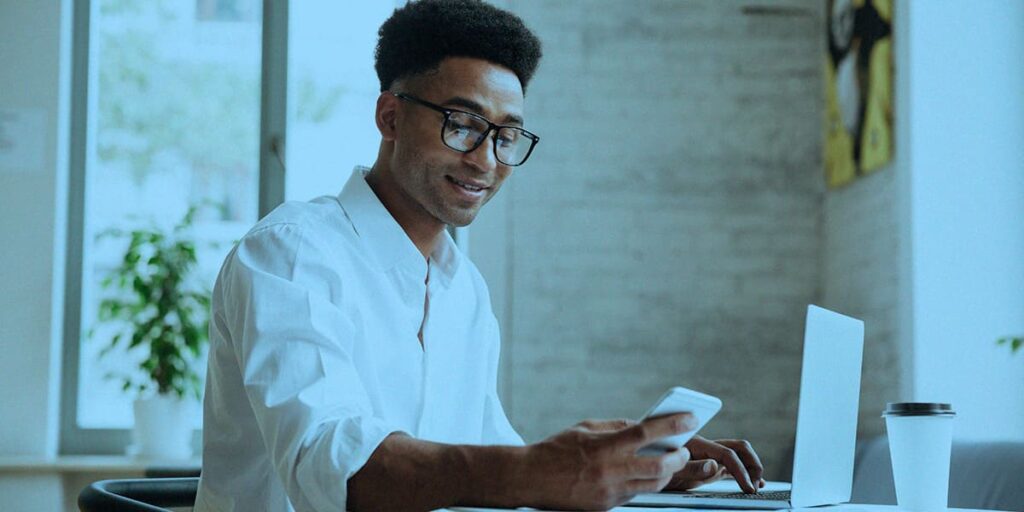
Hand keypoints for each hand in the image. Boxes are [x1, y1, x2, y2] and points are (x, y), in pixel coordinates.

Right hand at [521, 414, 695, 509]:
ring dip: (667, 473)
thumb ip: (616, 427)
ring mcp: (608, 492)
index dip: (672, 425)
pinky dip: (644, 483)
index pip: (646, 433)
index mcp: (603, 446)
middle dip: (678, 457)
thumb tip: (643, 425)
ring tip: (669, 462)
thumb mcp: (585, 428)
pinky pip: (635, 494)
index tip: (691, 419)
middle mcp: (609, 471)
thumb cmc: (556, 449)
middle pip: (658, 467)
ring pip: (652, 485)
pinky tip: (644, 474)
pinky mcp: (606, 506)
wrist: (531, 478)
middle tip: (682, 449)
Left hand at [665, 435, 764, 493]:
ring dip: (751, 466)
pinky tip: (753, 482)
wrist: (646, 460)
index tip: (748, 487)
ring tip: (758, 484)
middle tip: (755, 484)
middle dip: (752, 463)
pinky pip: (732, 465)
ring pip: (738, 454)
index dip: (741, 470)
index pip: (727, 454)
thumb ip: (691, 468)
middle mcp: (707, 446)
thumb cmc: (655, 464)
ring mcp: (710, 454)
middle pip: (738, 447)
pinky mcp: (710, 463)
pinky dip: (744, 472)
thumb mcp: (670, 472)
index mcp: (698, 444)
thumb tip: (713, 466)